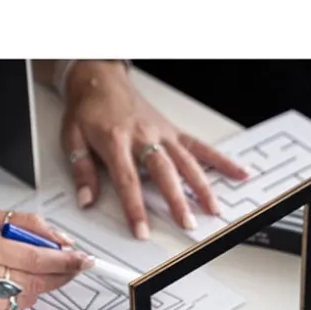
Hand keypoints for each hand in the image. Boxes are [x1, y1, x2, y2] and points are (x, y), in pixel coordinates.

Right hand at [0, 210, 93, 309]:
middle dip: (60, 275)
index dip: (66, 261)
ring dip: (33, 286)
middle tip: (71, 267)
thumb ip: (25, 225)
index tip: (84, 261)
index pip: (37, 258)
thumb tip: (60, 240)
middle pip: (37, 282)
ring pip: (26, 299)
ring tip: (13, 270)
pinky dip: (12, 299)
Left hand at [60, 60, 248, 238]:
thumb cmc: (88, 110)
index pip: (128, 180)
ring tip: (212, 209)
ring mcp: (162, 134)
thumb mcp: (72, 138)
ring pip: (186, 161)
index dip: (135, 208)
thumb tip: (86, 200)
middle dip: (177, 199)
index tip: (142, 230)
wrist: (99, 79)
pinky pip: (200, 147)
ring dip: (201, 186)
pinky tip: (238, 172)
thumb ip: (82, 170)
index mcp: (116, 141)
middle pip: (164, 172)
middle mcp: (144, 137)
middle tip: (187, 222)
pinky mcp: (173, 131)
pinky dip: (220, 160)